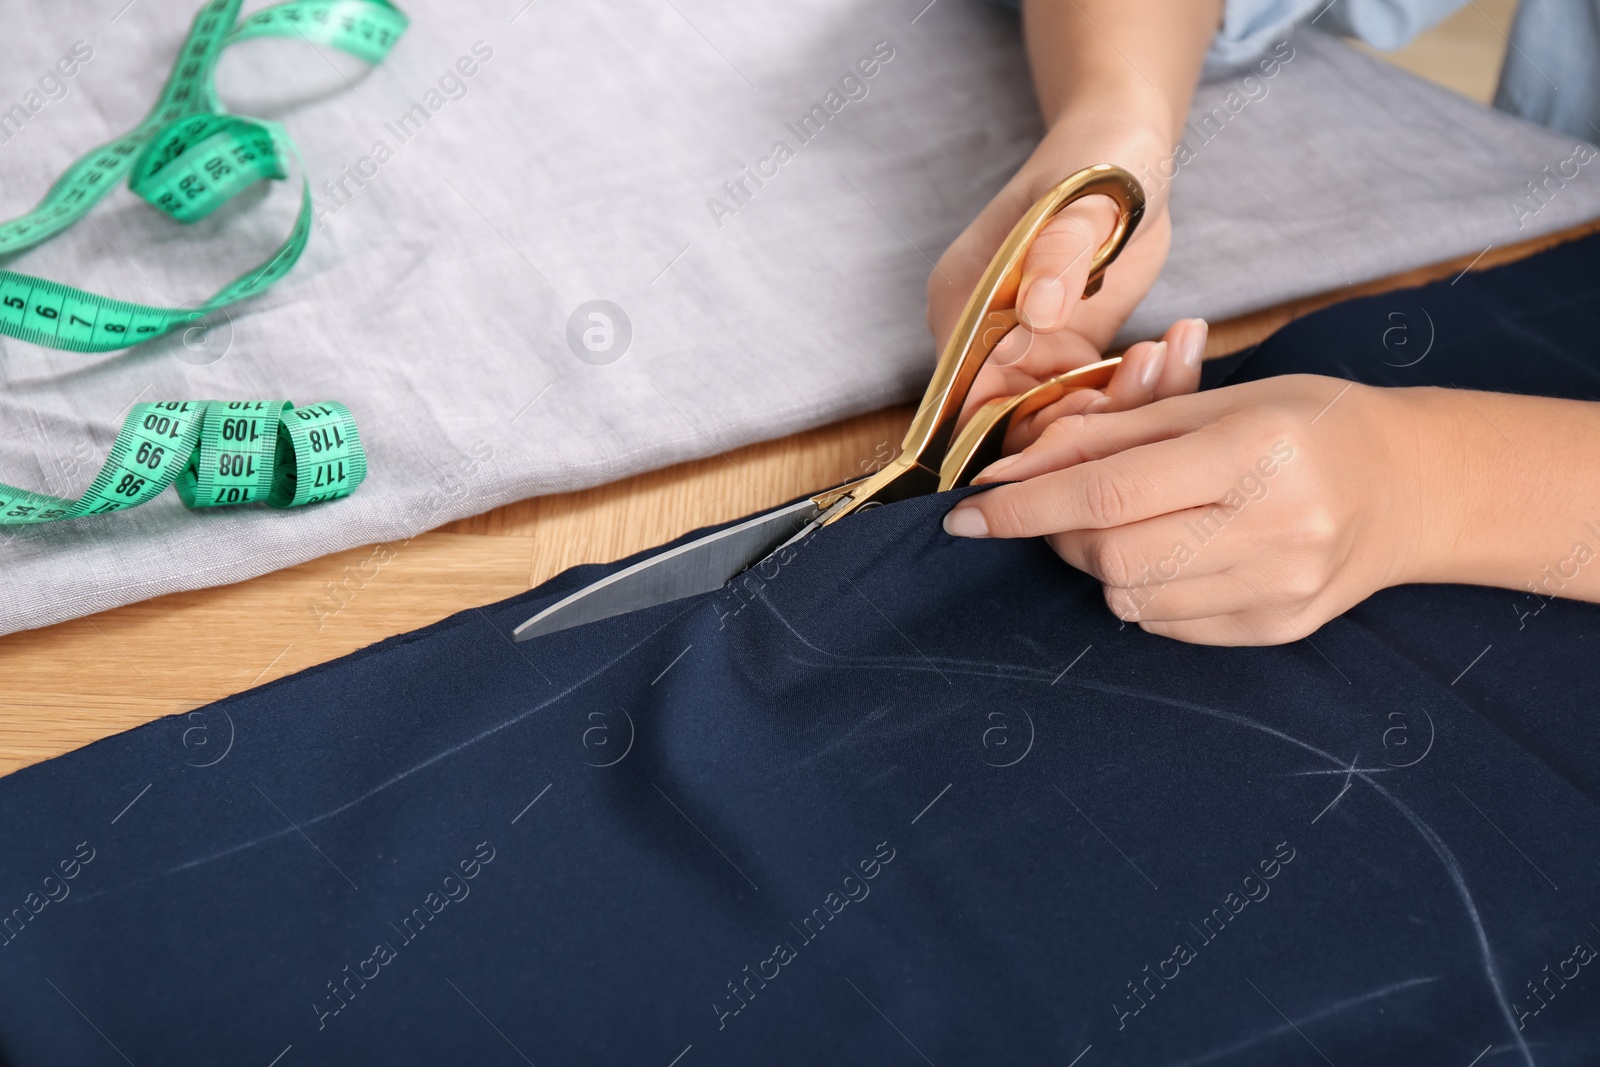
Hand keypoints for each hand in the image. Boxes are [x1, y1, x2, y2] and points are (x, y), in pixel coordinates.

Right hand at [927, 118, 1202, 448]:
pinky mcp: (1072, 352)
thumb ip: (1058, 254)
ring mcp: (1029, 347)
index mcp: (963, 302)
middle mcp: (987, 336)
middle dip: (1077, 419)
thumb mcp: (1084, 198)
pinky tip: (1171, 350)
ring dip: (1117, 404)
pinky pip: (1093, 398)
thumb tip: (1035, 314)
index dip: (1016, 418)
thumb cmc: (1100, 157)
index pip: (965, 396)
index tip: (1086, 403)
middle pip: (1011, 420)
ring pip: (1058, 417)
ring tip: (1164, 354)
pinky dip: (1134, 390)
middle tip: (1141, 380)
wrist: (1131, 147)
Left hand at [940, 375, 1438, 645]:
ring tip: (1128, 525)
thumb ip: (1111, 434)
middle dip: (1059, 535)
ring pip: (1132, 599)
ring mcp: (1280, 588)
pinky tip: (1172, 554)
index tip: (966, 515)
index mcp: (1254, 450)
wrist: (1408, 486)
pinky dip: (1144, 592)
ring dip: (1100, 564)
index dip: (1023, 507)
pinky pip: (1168, 624)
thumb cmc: (1305, 425)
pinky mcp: (1278, 628)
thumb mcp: (1214, 402)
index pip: (1106, 494)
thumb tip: (1014, 470)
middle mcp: (1275, 526)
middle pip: (1111, 556)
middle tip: (1056, 509)